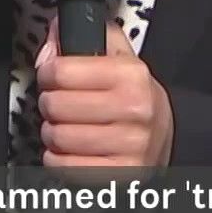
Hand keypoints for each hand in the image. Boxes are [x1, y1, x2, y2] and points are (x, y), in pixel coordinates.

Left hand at [34, 17, 173, 168]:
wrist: (164, 142)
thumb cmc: (134, 100)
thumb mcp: (121, 60)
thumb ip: (88, 40)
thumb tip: (53, 38)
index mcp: (132, 75)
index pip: (61, 70)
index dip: (48, 72)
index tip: (52, 77)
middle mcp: (134, 108)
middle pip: (55, 104)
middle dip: (49, 104)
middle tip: (60, 105)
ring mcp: (128, 145)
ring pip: (57, 136)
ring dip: (52, 133)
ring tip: (67, 127)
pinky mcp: (117, 174)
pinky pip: (62, 165)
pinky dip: (58, 158)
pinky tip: (72, 150)